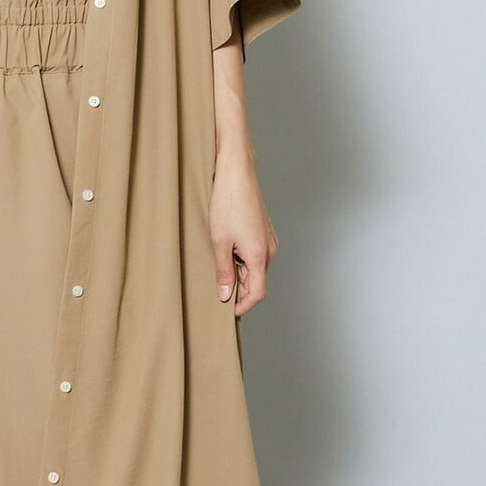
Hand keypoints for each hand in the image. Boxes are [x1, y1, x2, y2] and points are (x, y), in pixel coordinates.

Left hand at [210, 156, 277, 316]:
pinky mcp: (264, 232)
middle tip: (217, 288)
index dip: (243, 306)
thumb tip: (226, 294)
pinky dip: (242, 260)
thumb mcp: (219, 242)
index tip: (228, 311)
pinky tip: (226, 250)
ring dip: (239, 273)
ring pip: (256, 268)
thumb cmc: (227, 204)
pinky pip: (255, 255)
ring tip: (218, 264)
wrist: (237, 174)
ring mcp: (269, 240)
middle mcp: (269, 249)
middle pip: (257, 282)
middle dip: (239, 290)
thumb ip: (224, 271)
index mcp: (260, 255)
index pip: (258, 293)